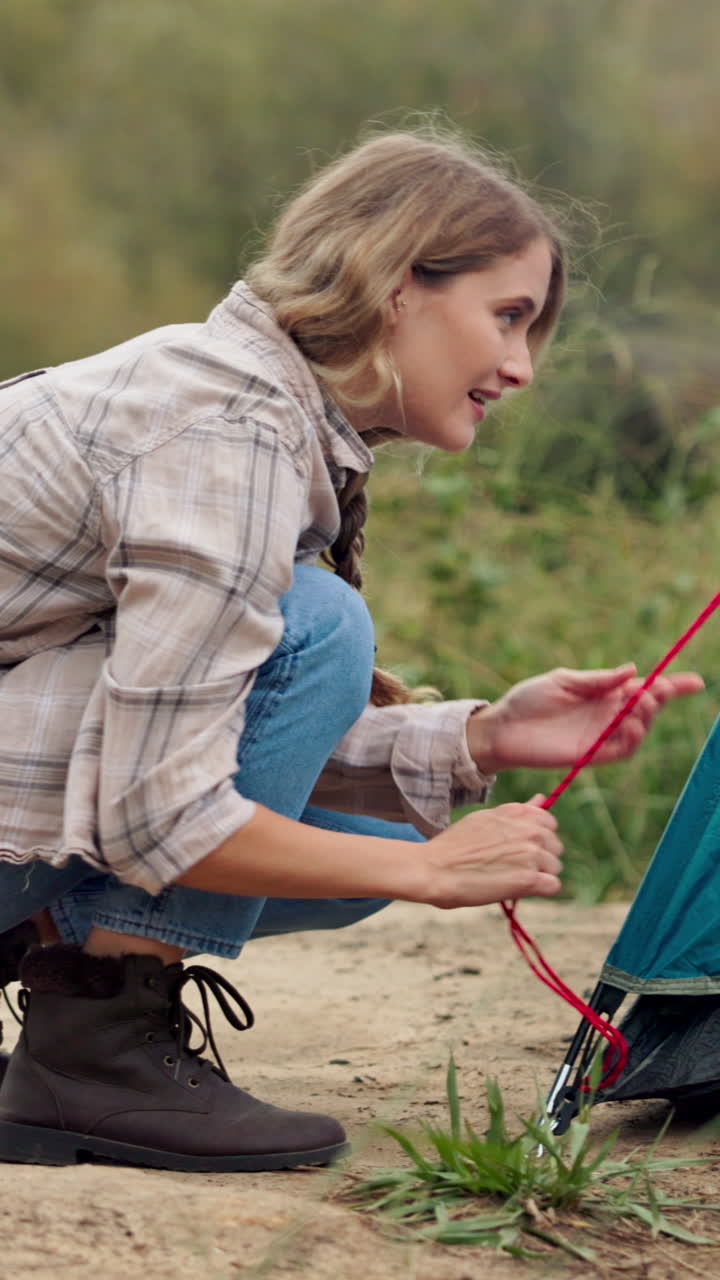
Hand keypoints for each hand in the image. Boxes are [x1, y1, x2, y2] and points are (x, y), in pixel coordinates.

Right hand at [420, 796, 561, 907]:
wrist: (434, 869)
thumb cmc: (454, 846)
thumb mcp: (486, 818)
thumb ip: (518, 811)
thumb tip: (541, 798)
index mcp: (518, 812)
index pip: (549, 823)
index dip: (537, 838)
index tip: (519, 847)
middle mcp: (529, 830)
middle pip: (555, 847)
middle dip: (540, 858)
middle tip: (511, 866)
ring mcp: (531, 855)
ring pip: (554, 867)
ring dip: (538, 875)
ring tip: (509, 878)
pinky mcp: (530, 880)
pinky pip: (552, 886)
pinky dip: (538, 891)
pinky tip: (517, 889)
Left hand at [467, 665, 704, 771]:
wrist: (502, 727)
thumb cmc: (528, 700)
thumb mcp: (562, 680)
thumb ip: (597, 679)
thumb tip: (632, 670)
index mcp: (603, 693)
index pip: (644, 689)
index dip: (672, 686)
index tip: (695, 682)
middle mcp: (607, 715)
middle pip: (647, 709)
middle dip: (659, 699)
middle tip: (654, 691)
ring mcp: (601, 736)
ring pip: (639, 731)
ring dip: (646, 718)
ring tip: (638, 705)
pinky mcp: (591, 755)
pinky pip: (622, 751)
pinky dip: (632, 739)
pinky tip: (629, 725)